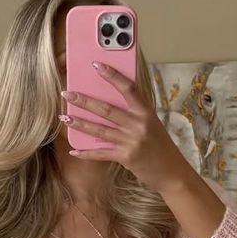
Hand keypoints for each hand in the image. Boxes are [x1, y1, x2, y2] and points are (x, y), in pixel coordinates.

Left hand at [60, 63, 188, 192]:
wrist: (172, 172)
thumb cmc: (160, 145)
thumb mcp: (152, 123)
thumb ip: (135, 112)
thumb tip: (111, 99)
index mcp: (146, 112)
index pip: (128, 88)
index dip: (112, 76)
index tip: (97, 65)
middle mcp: (138, 124)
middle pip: (106, 109)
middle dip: (84, 101)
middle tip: (67, 94)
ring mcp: (131, 141)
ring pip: (100, 130)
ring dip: (80, 123)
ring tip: (64, 117)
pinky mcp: (126, 157)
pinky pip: (101, 153)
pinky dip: (86, 152)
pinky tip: (73, 150)